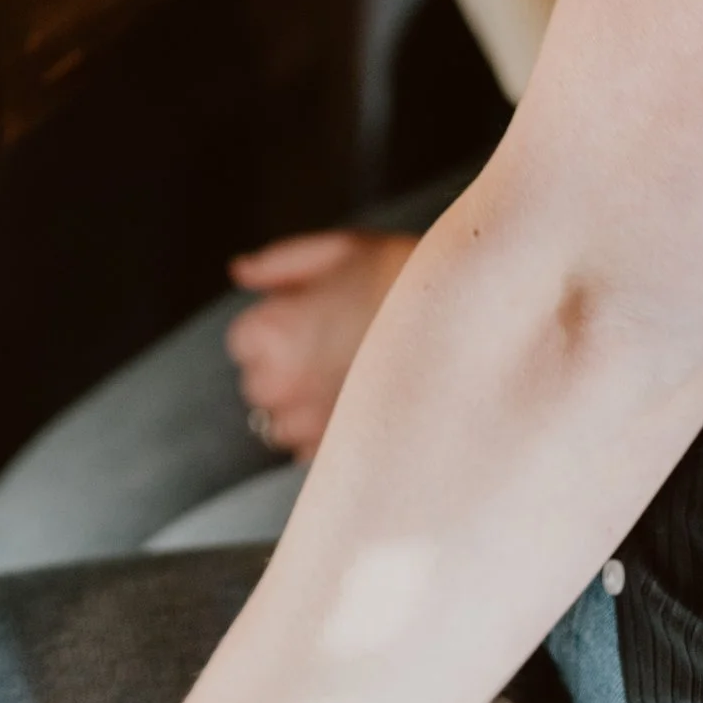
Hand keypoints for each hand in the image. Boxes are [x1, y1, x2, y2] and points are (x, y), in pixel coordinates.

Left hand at [225, 229, 416, 457]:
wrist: (463, 323)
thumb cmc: (400, 276)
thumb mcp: (338, 249)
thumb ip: (278, 263)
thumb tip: (239, 272)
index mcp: (274, 330)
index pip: (243, 343)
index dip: (274, 328)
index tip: (307, 320)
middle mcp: (284, 383)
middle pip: (258, 387)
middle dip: (283, 369)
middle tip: (331, 348)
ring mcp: (313, 424)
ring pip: (282, 426)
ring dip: (302, 407)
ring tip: (347, 381)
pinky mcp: (343, 452)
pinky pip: (313, 453)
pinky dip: (326, 436)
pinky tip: (359, 407)